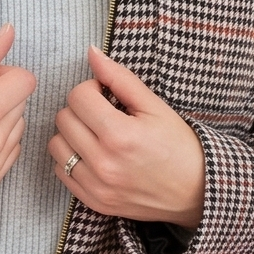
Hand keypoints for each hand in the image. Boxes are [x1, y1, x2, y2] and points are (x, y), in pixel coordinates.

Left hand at [49, 46, 204, 228]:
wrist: (196, 192)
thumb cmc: (180, 146)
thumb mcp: (155, 107)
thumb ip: (120, 78)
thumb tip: (91, 52)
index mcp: (120, 135)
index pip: (78, 96)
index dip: (92, 89)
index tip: (107, 96)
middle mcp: (103, 163)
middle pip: (63, 119)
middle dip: (81, 110)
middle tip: (103, 114)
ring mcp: (96, 186)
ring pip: (56, 145)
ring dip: (71, 134)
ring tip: (96, 134)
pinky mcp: (93, 201)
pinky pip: (60, 171)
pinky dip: (71, 159)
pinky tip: (93, 155)